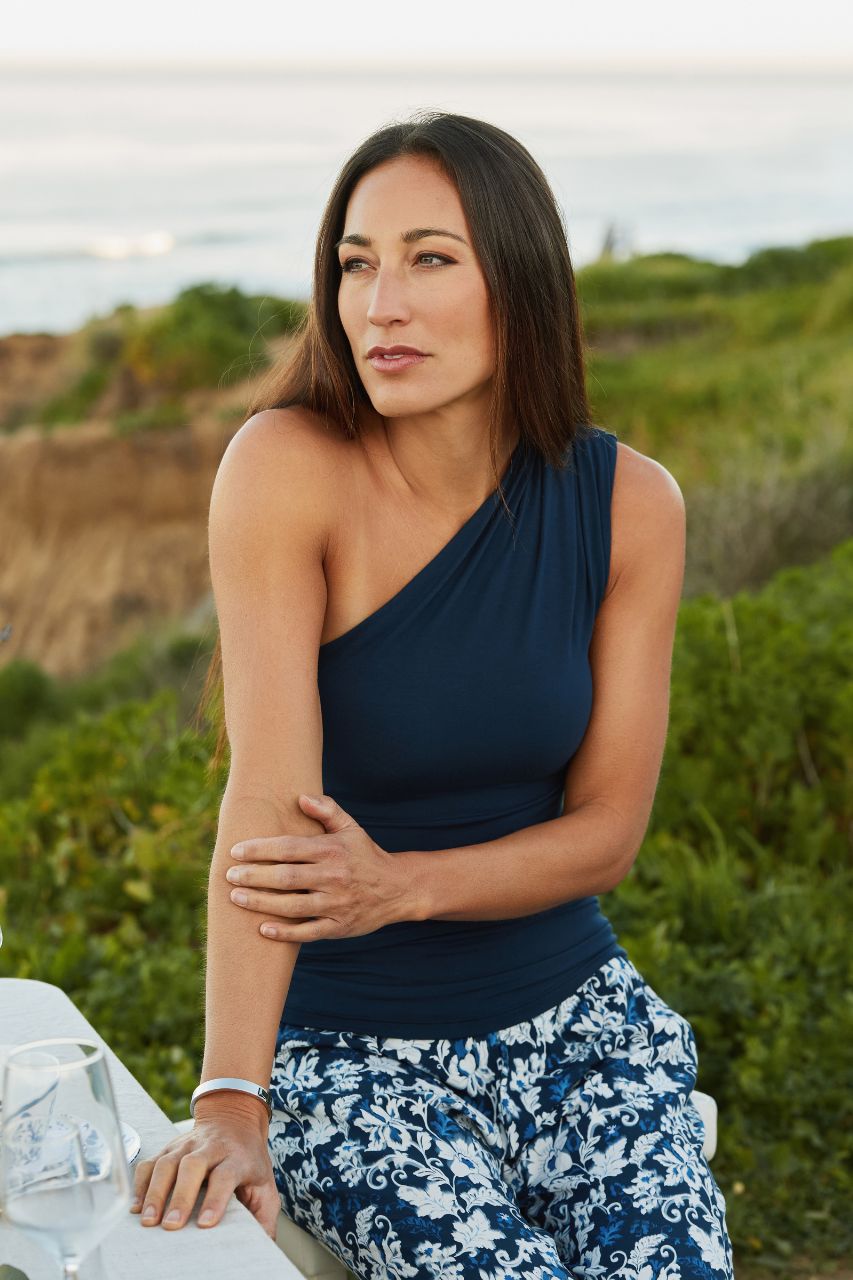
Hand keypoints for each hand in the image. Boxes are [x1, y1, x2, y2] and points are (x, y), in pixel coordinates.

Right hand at [130, 1096, 279, 1235]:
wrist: (234, 1118)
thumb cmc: (248, 1158)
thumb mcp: (264, 1182)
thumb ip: (264, 1213)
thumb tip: (263, 1244)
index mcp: (236, 1157)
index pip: (225, 1175)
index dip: (216, 1198)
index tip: (206, 1223)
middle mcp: (211, 1147)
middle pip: (192, 1165)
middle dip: (180, 1195)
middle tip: (171, 1224)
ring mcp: (187, 1144)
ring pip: (168, 1162)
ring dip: (155, 1192)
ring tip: (148, 1220)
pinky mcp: (169, 1146)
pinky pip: (151, 1162)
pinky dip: (141, 1183)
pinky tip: (136, 1206)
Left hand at [225, 792, 411, 940]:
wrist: (398, 888)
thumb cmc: (366, 855)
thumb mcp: (351, 828)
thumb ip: (327, 810)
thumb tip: (300, 797)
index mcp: (332, 850)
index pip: (289, 848)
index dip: (260, 849)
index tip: (236, 851)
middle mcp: (333, 876)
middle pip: (286, 877)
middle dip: (254, 876)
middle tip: (229, 875)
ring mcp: (336, 904)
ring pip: (292, 905)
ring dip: (261, 903)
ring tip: (236, 898)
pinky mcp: (339, 927)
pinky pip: (308, 932)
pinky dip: (285, 932)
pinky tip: (263, 929)